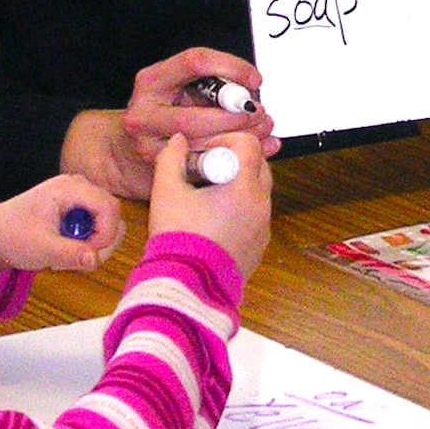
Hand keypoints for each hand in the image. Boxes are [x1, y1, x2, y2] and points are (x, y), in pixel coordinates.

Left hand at [0, 174, 125, 275]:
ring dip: (94, 244)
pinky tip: (66, 248)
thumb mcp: (41, 248)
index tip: (90, 255)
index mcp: (70, 188)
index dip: (107, 234)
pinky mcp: (78, 207)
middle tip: (77, 259)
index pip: (109, 207)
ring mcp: (80, 196)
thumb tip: (95, 260)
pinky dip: (88, 241)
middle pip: (112, 214)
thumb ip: (70, 254)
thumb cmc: (12, 236)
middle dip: (101, 241)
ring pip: (107, 221)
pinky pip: (97, 225)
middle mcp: (79, 186)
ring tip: (67, 254)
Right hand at [61, 47, 276, 200]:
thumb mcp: (179, 90)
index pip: (195, 62)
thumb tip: (255, 90)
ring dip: (239, 139)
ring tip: (264, 133)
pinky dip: (234, 160)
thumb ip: (211, 87)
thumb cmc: (163, 114)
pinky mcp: (157, 171)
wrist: (123, 152)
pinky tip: (256, 154)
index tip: (255, 81)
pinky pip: (202, 165)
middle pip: (197, 115)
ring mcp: (147, 145)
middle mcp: (143, 111)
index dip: (231, 68)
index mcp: (152, 80)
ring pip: (200, 145)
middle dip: (237, 116)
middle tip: (262, 114)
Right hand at [146, 132, 274, 279]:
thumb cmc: (178, 240)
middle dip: (232, 162)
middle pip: (257, 165)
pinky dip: (240, 211)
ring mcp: (263, 226)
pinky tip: (213, 223)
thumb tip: (179, 141)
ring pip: (257, 191)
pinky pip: (256, 216)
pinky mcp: (260, 244)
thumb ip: (171, 159)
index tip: (204, 154)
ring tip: (205, 201)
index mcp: (243, 187)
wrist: (188, 288)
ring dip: (237, 187)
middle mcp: (261, 204)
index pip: (248, 144)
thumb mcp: (166, 193)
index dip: (225, 141)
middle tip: (203, 176)